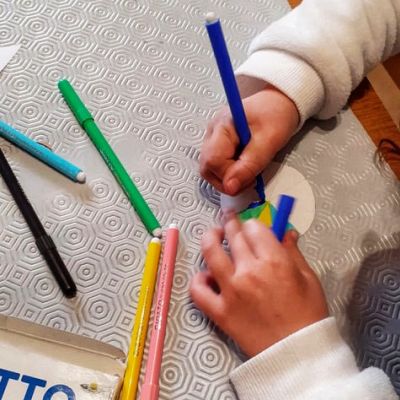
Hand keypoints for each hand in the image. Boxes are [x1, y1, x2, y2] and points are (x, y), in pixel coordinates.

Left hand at [190, 214, 327, 356]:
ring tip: (213, 235)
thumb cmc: (308, 314)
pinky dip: (199, 280)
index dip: (253, 224)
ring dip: (209, 238)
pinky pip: (198, 290)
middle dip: (230, 223)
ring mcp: (230, 291)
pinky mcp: (220, 311)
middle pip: (232, 236)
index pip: (254, 228)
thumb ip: (293, 252)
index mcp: (274, 261)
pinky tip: (207, 276)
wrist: (298, 353)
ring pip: (210, 253)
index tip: (252, 226)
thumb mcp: (308, 278)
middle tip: (229, 219)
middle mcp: (248, 271)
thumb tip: (286, 231)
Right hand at [200, 85, 298, 194]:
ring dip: (229, 178)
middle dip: (227, 180)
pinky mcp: (218, 145)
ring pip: (210, 170)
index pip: (212, 161)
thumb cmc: (276, 116)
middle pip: (207, 168)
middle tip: (249, 178)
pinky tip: (245, 166)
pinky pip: (218, 167)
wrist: (280, 102)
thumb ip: (249, 166)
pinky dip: (231, 172)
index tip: (249, 178)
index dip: (228, 176)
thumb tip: (230, 188)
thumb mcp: (269, 141)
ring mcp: (213, 139)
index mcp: (222, 126)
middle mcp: (212, 132)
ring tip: (249, 171)